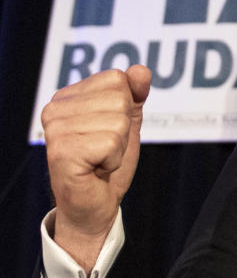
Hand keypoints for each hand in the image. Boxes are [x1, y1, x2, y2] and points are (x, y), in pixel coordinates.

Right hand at [42, 66, 151, 265]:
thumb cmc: (106, 163)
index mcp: (67, 97)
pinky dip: (113, 160)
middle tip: (105, 150)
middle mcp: (55, 109)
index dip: (125, 108)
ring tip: (100, 159)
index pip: (117, 78)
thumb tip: (140, 71)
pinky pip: (111, 143)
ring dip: (118, 147)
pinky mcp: (63, 152)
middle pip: (119, 99)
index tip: (108, 131)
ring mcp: (56, 130)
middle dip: (123, 129)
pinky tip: (96, 169)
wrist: (93, 205)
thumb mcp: (126, 122)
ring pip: (117, 122)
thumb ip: (134, 94)